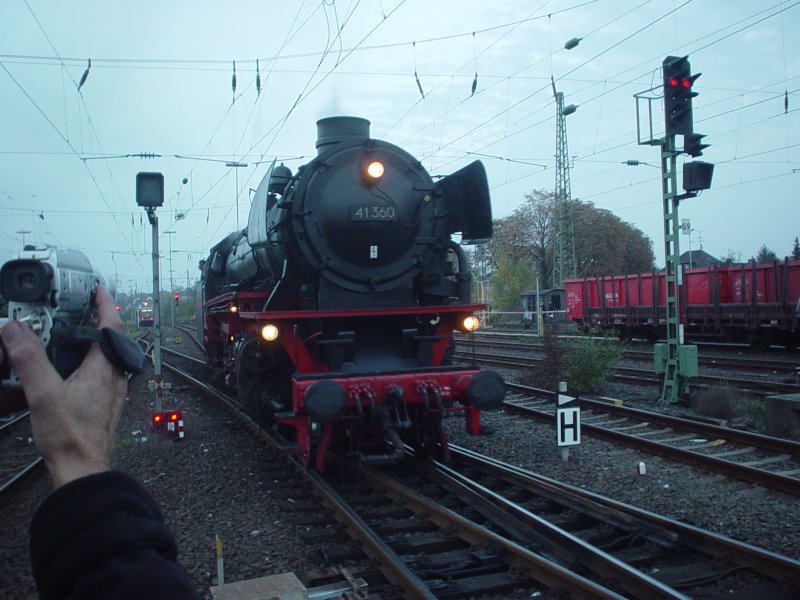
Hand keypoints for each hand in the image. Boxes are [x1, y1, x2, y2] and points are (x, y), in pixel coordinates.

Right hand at [0, 286, 127, 488]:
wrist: (82, 469)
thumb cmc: (71, 437)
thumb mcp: (43, 393)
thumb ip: (28, 359)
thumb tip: (14, 330)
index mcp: (105, 368)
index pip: (111, 324)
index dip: (105, 303)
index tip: (98, 288)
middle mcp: (115, 377)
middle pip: (108, 339)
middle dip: (92, 321)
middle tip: (74, 310)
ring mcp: (112, 392)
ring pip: (103, 357)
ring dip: (87, 344)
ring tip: (65, 338)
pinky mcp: (105, 404)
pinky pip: (99, 374)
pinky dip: (84, 363)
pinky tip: (67, 372)